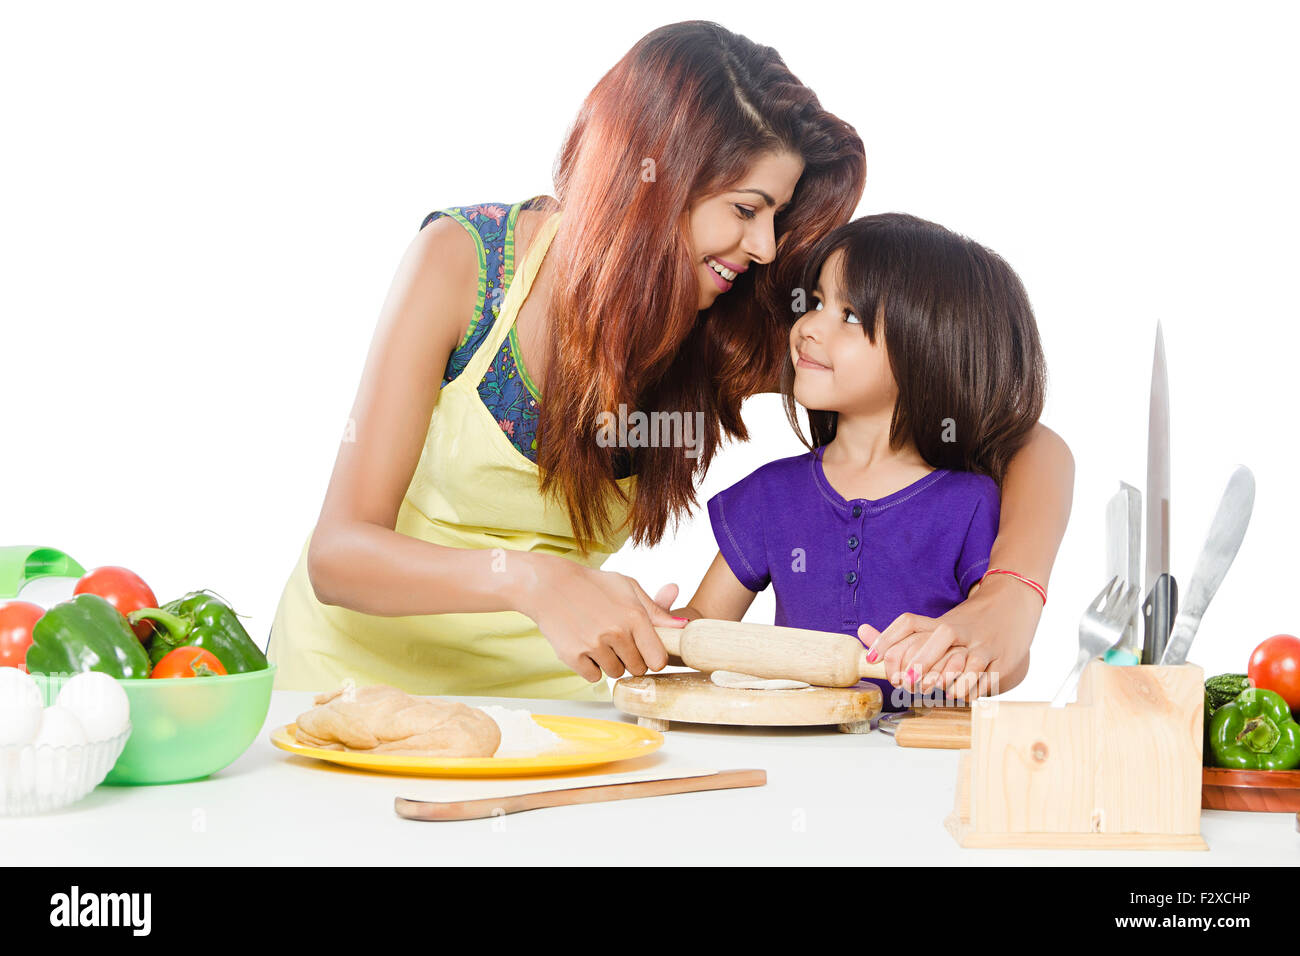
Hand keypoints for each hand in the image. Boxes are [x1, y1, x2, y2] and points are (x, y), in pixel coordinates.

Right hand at [517, 556, 684, 681]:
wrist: (549, 585)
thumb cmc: (593, 585)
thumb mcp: (628, 588)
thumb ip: (656, 610)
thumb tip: (683, 626)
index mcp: (635, 617)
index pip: (658, 660)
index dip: (652, 658)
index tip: (644, 651)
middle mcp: (617, 633)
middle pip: (637, 669)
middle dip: (631, 659)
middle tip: (617, 641)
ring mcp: (594, 646)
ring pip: (615, 673)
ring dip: (610, 663)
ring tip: (599, 640)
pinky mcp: (573, 656)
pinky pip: (593, 677)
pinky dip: (590, 667)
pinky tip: (584, 646)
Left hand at [858, 574, 1042, 701]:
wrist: (1012, 606)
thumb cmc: (964, 626)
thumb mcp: (933, 627)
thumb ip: (899, 635)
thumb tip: (860, 631)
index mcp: (939, 622)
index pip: (910, 623)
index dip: (888, 638)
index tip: (872, 658)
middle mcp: (960, 630)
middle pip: (940, 636)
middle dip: (922, 661)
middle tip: (907, 680)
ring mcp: (982, 644)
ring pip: (965, 661)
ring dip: (948, 680)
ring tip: (937, 689)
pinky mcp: (1002, 659)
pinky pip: (985, 678)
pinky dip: (971, 690)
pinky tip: (962, 694)